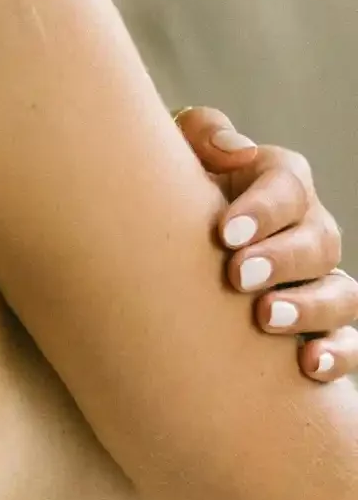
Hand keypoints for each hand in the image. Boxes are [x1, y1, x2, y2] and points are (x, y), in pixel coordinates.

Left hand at [175, 106, 356, 383]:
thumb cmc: (169, 205)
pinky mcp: (322, 332)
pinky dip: (339, 353)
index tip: (224, 234)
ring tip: (268, 317)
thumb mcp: (176, 159)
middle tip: (238, 277)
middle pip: (318, 240)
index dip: (262, 209)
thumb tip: (236, 150)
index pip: (288, 186)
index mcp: (278, 185)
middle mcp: (308, 233)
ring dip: (311, 306)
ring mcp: (320, 284)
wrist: (160, 266)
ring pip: (342, 293)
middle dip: (281, 258)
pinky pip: (350, 343)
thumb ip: (201, 134)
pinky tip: (309, 366)